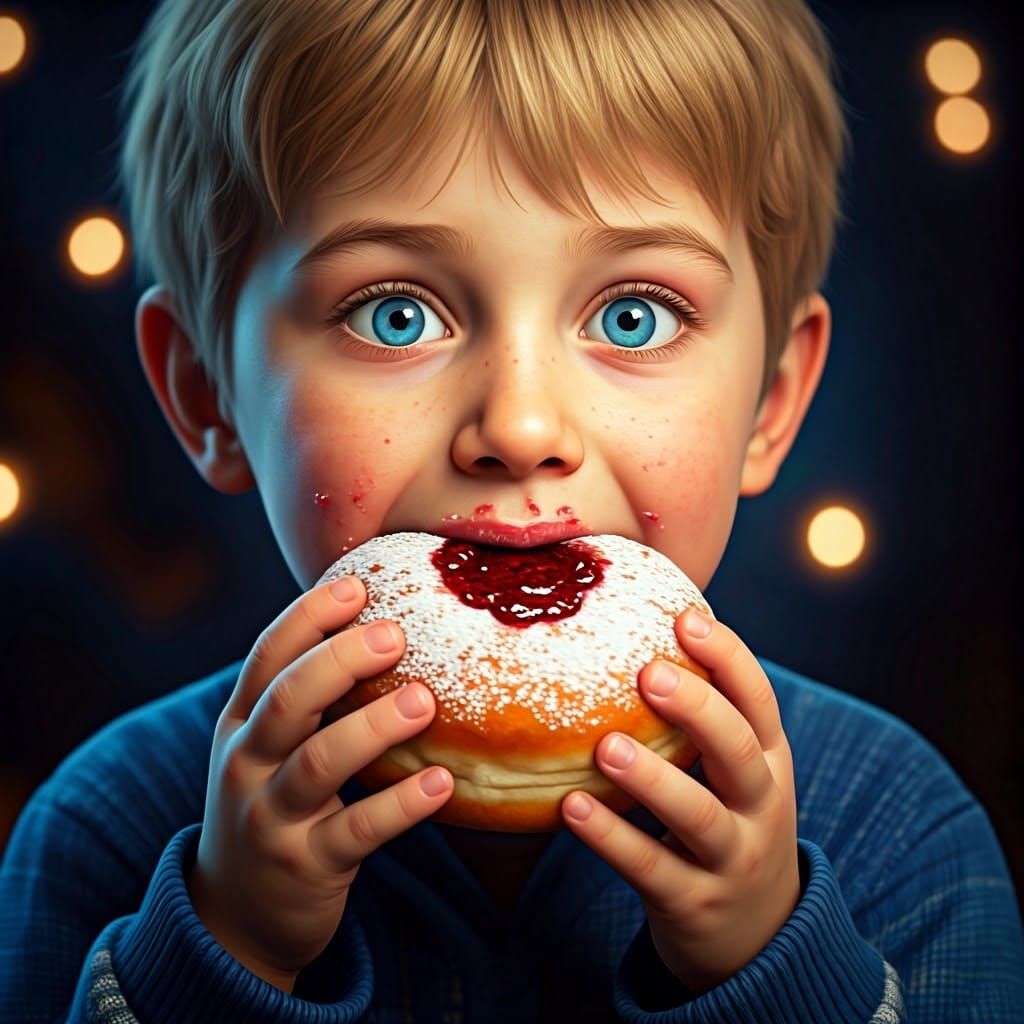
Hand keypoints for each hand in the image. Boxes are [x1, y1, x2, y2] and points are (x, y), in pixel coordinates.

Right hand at [188, 576, 453, 991]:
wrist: (234, 916)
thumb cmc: (269, 805)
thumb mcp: (266, 748)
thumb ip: (303, 697)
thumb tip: (376, 626)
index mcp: (240, 723)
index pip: (267, 656)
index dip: (308, 616)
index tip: (356, 586)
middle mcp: (247, 764)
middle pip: (288, 700)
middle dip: (340, 661)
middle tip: (395, 635)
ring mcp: (272, 818)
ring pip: (319, 763)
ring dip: (373, 727)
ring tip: (424, 701)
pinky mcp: (306, 866)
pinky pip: (356, 831)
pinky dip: (400, 805)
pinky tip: (441, 782)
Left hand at [560, 607, 799, 994]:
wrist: (760, 937)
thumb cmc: (732, 824)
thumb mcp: (739, 774)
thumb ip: (705, 719)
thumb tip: (639, 637)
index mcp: (770, 761)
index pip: (759, 702)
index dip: (728, 658)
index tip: (686, 618)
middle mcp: (761, 806)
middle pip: (738, 751)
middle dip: (697, 709)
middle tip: (647, 673)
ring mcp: (731, 858)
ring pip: (697, 814)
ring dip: (651, 778)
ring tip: (606, 746)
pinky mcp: (693, 903)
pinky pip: (650, 867)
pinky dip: (611, 838)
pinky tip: (572, 807)